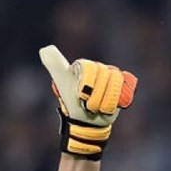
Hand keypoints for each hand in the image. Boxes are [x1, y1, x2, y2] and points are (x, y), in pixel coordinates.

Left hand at [39, 45, 136, 159]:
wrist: (85, 121)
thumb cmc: (72, 102)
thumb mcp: (61, 81)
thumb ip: (54, 64)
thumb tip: (45, 49)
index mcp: (86, 66)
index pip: (90, 68)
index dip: (86, 83)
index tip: (80, 94)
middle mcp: (100, 69)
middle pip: (104, 76)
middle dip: (94, 96)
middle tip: (87, 104)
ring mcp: (112, 79)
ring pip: (114, 85)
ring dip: (103, 102)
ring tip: (96, 107)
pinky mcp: (123, 89)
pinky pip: (125, 91)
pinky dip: (114, 103)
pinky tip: (107, 107)